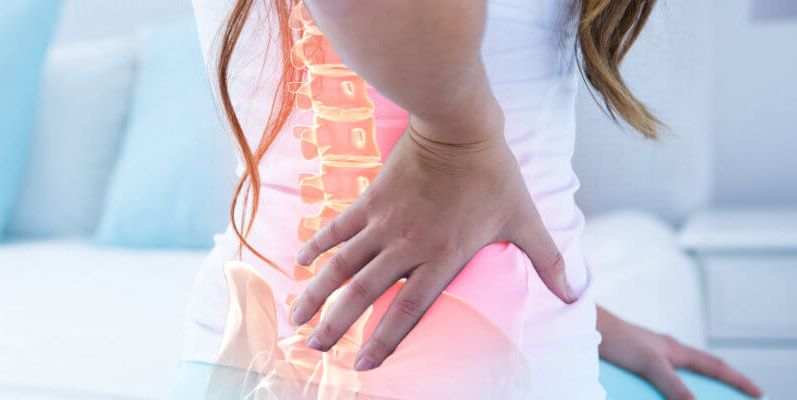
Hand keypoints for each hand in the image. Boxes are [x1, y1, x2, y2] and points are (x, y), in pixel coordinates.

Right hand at [289, 109, 574, 370]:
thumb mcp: (525, 219)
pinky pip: (337, 228)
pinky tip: (299, 262)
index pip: (407, 310)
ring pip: (341, 266)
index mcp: (441, 257)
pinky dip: (317, 245)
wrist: (458, 126)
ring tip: (295, 317)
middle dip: (336, 325)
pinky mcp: (370, 200)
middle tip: (314, 348)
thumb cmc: (493, 174)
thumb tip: (578, 294)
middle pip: (362, 295)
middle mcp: (406, 246)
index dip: (384, 340)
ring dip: (316, 293)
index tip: (364, 364)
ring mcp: (383, 223)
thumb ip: (548, 259)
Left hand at [598, 307, 764, 399]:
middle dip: (717, 387)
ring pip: (677, 378)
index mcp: (677, 351)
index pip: (716, 366)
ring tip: (698, 399)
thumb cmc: (618, 339)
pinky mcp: (635, 365)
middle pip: (700, 373)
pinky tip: (652, 397)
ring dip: (686, 391)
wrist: (586, 329)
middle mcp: (667, 353)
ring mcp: (651, 358)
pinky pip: (654, 381)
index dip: (738, 380)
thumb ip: (674, 386)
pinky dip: (661, 391)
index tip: (758, 392)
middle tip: (733, 398)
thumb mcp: (651, 365)